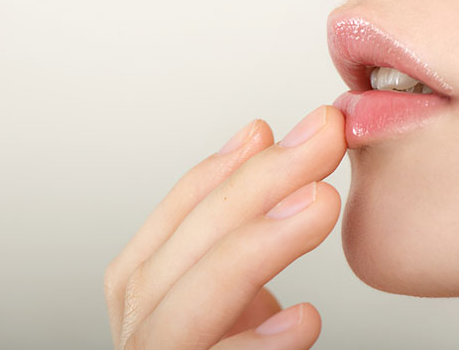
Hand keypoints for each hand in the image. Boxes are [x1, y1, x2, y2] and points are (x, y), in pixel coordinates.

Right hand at [104, 105, 346, 348]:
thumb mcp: (233, 294)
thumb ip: (240, 244)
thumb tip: (279, 169)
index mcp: (147, 296)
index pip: (172, 223)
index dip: (217, 172)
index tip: (266, 130)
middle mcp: (140, 332)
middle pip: (178, 255)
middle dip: (250, 189)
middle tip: (318, 144)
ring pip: (179, 308)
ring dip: (250, 248)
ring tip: (317, 203)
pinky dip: (249, 348)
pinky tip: (301, 319)